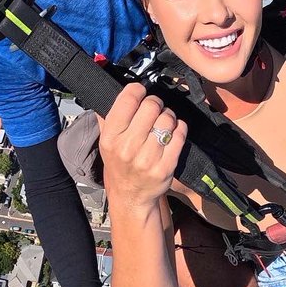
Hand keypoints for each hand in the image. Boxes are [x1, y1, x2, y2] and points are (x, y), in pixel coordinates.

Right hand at [97, 83, 186, 212]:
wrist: (131, 197)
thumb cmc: (119, 165)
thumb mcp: (105, 142)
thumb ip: (107, 116)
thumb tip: (114, 89)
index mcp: (110, 138)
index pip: (128, 99)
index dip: (137, 90)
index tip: (140, 92)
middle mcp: (127, 148)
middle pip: (151, 106)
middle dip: (155, 104)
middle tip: (154, 110)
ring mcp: (147, 159)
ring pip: (167, 118)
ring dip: (168, 117)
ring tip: (163, 123)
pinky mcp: (166, 167)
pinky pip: (180, 134)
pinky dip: (179, 128)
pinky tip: (173, 132)